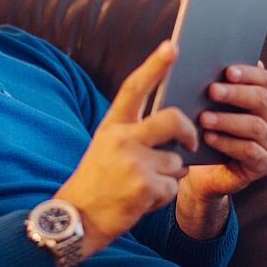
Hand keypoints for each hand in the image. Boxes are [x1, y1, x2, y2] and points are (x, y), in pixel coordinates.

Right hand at [55, 41, 198, 258]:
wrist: (76, 220)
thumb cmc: (96, 182)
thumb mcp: (106, 148)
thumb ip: (134, 133)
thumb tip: (175, 126)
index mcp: (111, 125)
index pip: (135, 88)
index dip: (155, 66)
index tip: (172, 46)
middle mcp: (122, 139)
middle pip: (174, 119)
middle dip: (189, 132)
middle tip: (190, 143)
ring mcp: (134, 162)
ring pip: (177, 161)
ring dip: (169, 176)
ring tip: (143, 187)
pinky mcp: (145, 187)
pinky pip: (173, 186)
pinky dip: (163, 197)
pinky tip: (141, 202)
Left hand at [181, 62, 266, 207]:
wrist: (201, 175)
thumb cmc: (203, 135)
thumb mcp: (205, 111)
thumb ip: (211, 92)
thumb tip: (199, 69)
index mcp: (259, 101)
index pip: (263, 80)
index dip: (249, 73)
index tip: (228, 70)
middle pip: (262, 100)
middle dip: (236, 93)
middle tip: (211, 90)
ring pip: (255, 126)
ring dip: (228, 120)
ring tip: (203, 117)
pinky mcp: (263, 164)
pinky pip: (250, 151)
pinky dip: (228, 143)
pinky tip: (208, 138)